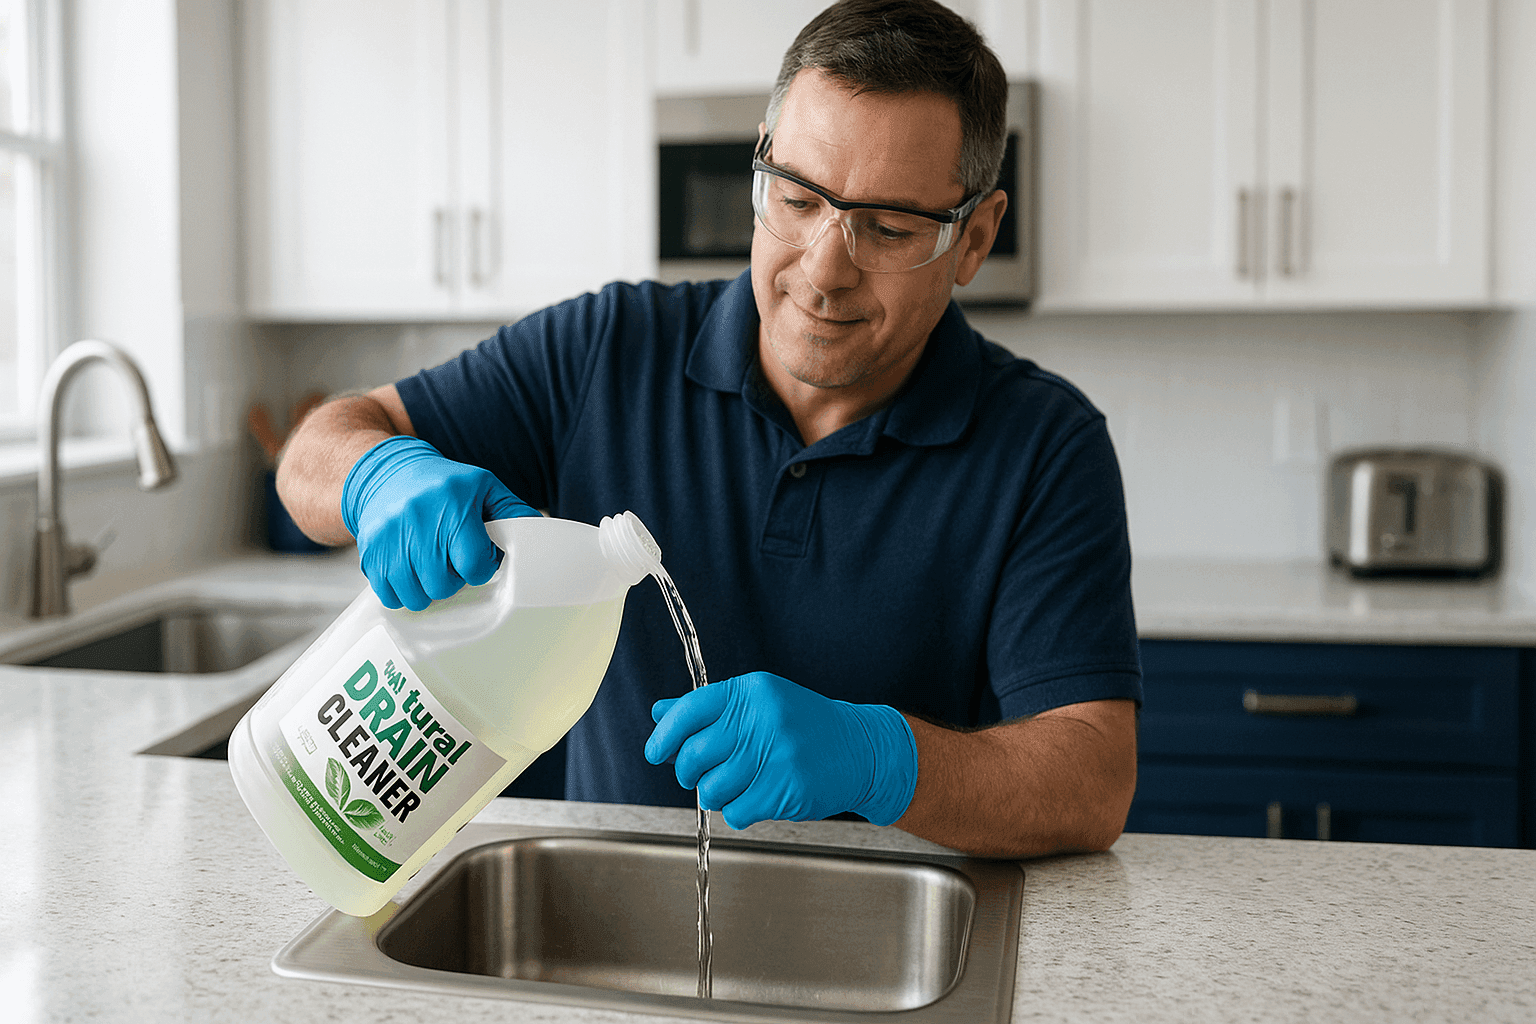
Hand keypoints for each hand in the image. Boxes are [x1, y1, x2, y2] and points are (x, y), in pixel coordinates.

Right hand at [341, 435, 538, 609]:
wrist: (386, 474)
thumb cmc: (442, 484)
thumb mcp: (483, 487)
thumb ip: (512, 511)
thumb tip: (539, 535)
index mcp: (453, 502)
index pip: (474, 564)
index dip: (481, 567)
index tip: (476, 557)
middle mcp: (418, 519)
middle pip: (444, 585)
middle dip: (454, 579)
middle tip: (451, 561)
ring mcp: (389, 538)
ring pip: (417, 596)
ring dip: (429, 589)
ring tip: (430, 566)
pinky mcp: (369, 553)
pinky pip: (390, 596)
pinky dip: (403, 592)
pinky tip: (410, 571)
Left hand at [644, 671, 917, 829]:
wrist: (861, 749)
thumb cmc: (805, 727)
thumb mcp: (759, 705)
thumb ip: (709, 710)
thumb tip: (660, 712)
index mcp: (752, 691)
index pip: (690, 710)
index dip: (665, 735)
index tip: (655, 751)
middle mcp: (763, 718)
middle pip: (694, 755)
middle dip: (690, 772)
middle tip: (702, 775)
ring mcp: (776, 754)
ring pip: (712, 789)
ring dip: (717, 795)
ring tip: (737, 787)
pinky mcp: (787, 789)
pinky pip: (737, 812)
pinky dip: (740, 812)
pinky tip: (758, 799)